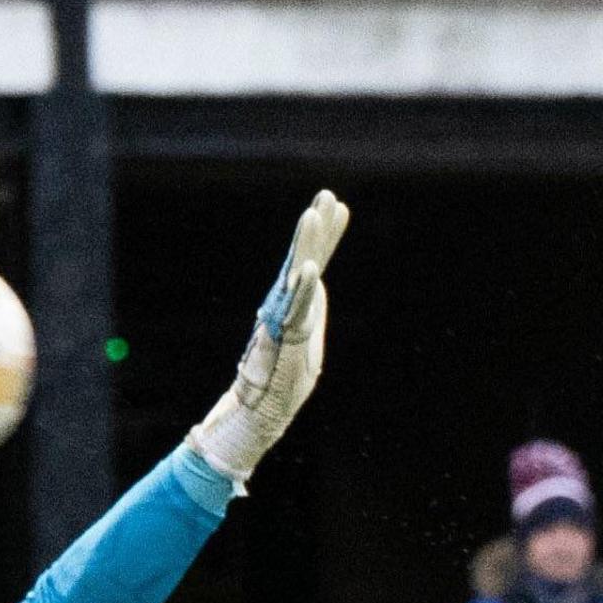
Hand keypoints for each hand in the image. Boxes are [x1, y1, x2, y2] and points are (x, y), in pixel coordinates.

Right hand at [188, 190, 350, 486]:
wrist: (261, 408)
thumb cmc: (284, 375)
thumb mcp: (307, 333)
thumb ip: (310, 303)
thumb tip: (313, 276)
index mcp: (297, 302)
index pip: (315, 260)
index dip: (327, 234)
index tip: (341, 206)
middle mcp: (287, 303)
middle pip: (306, 257)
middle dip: (318, 227)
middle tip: (328, 194)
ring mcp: (281, 318)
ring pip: (296, 275)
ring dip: (306, 245)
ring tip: (315, 214)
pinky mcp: (280, 337)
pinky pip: (292, 309)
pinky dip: (300, 289)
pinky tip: (308, 268)